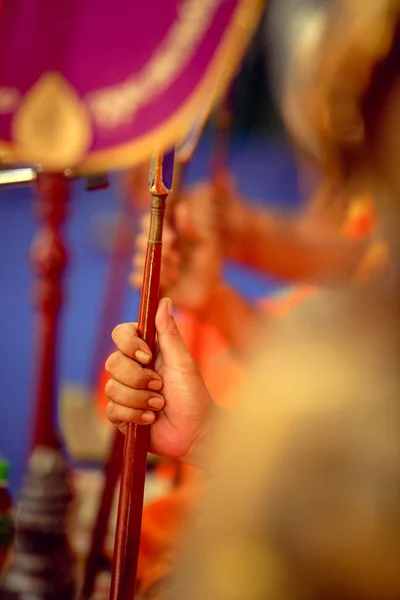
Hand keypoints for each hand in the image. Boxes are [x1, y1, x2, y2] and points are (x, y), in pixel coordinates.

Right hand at [105, 297, 214, 461]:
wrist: (196, 433)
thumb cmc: (194, 395)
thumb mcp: (182, 361)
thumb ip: (169, 332)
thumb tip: (164, 300)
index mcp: (147, 351)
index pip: (121, 334)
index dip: (129, 344)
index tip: (147, 356)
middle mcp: (133, 368)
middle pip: (112, 362)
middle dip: (137, 378)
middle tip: (160, 386)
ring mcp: (126, 392)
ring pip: (112, 388)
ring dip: (139, 399)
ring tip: (159, 404)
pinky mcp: (122, 415)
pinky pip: (112, 410)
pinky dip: (134, 415)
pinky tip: (151, 419)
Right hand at [129, 175, 246, 313]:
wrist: (208, 293)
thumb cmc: (207, 265)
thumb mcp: (203, 245)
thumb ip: (190, 229)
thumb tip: (182, 207)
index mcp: (165, 234)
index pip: (149, 222)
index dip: (155, 226)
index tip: (172, 237)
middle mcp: (154, 248)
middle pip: (140, 240)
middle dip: (159, 249)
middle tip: (176, 256)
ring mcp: (148, 266)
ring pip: (140, 260)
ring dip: (159, 267)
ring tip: (177, 274)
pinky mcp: (146, 284)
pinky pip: (134, 279)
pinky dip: (148, 280)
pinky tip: (166, 282)